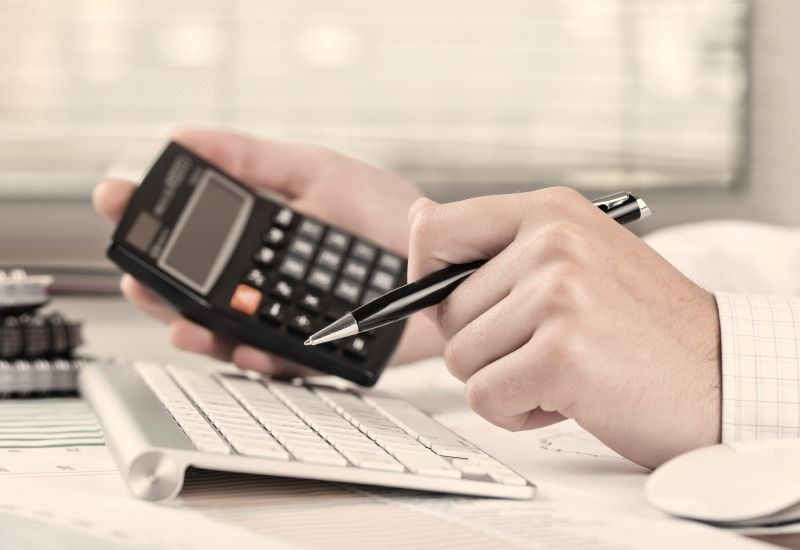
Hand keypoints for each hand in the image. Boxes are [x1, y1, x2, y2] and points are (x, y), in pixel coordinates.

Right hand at [93, 128, 442, 376]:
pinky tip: (249, 347)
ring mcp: (284, 318)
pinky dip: (260, 357)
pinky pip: (279, 362)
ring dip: (195, 332)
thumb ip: (254, 158)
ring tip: (181, 322)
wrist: (442, 258)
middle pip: (191, 291)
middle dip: (155, 287)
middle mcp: (261, 280)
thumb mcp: (317, 172)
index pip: (187, 233)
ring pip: (223, 334)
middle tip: (136, 278)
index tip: (115, 200)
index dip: (147, 219)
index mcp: (256, 237)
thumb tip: (182, 136)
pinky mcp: (315, 351)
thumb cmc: (383, 212)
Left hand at [407, 187, 720, 467]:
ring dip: (505, 379)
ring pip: (459, 358)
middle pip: (443, 311)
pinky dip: (519, 412)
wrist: (722, 375)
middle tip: (547, 346)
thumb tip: (418, 220)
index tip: (458, 306)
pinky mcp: (562, 353)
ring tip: (565, 369)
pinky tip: (570, 396)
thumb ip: (493, 244)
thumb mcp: (574, 259)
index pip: (434, 230)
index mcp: (550, 212)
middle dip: (484, 344)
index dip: (428, 279)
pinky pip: (484, 398)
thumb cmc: (641, 326)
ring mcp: (558, 294)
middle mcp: (552, 242)